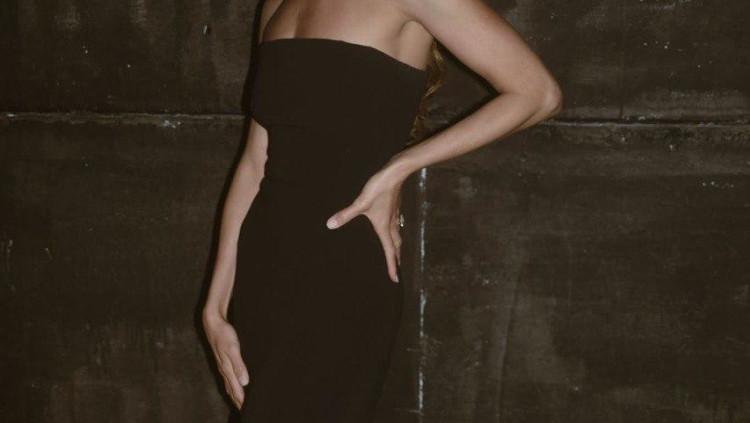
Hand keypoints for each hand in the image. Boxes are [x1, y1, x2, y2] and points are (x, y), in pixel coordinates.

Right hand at [202, 312, 248, 408]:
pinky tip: (234, 384)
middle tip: (245, 411)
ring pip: (229, 384)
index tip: (247, 410)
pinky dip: (232, 385)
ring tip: (239, 402)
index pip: (236, 389)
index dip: (241, 400)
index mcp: (226, 369)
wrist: (212, 322)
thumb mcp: (233, 349)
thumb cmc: (224, 334)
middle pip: (231, 390)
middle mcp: (223, 369)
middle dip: (238, 401)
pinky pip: (228, 377)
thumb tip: (244, 382)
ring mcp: (222, 365)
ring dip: (234, 394)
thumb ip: (239, 365)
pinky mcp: (223, 360)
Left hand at [325, 166, 405, 282]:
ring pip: (397, 235)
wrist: (396, 173)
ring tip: (396, 252)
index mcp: (383, 226)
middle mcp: (390, 223)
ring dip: (397, 246)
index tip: (395, 278)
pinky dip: (395, 233)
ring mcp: (394, 215)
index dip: (392, 265)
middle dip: (396, 258)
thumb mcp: (360, 203)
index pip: (389, 250)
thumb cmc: (379, 188)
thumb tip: (330, 225)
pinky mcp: (394, 207)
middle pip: (395, 245)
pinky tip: (392, 228)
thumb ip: (345, 215)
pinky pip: (396, 225)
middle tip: (397, 268)